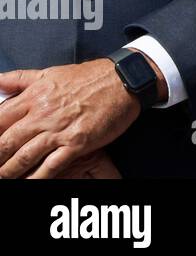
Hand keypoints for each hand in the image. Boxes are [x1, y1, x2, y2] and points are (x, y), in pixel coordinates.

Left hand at [0, 61, 141, 178]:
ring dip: (8, 171)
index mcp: (34, 96)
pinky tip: (27, 183)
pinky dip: (36, 178)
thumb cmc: (90, 76)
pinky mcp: (77, 142)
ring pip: (23, 157)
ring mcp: (59, 130)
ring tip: (2, 177)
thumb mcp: (50, 72)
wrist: (123, 79)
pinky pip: (51, 166)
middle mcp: (42, 114)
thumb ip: (20, 79)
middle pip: (5, 143)